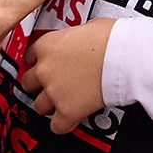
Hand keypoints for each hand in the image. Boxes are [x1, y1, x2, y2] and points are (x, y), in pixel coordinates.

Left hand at [21, 18, 116, 133]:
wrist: (123, 57)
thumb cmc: (111, 39)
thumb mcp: (88, 27)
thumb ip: (76, 37)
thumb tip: (83, 39)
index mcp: (47, 45)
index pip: (30, 57)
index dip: (39, 62)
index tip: (45, 66)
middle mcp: (45, 69)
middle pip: (28, 83)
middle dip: (39, 85)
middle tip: (52, 86)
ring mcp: (54, 91)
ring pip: (39, 106)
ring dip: (50, 106)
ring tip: (62, 104)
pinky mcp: (67, 110)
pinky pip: (56, 126)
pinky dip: (64, 125)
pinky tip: (72, 120)